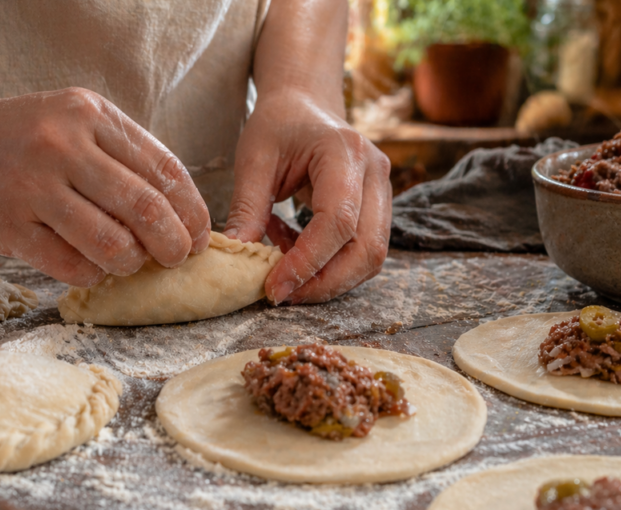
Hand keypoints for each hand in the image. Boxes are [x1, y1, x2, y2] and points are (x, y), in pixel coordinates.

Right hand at [0, 88, 210, 285]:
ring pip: (111, 243)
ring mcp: (30, 185)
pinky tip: (93, 268)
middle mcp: (61, 144)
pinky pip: (71, 266)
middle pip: (145, 208)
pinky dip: (94, 274)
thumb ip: (127, 159)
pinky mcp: (5, 225)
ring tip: (130, 263)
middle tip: (176, 259)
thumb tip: (186, 218)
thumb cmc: (28, 140)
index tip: (200, 237)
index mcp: (90, 114)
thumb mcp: (79, 125)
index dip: (193, 212)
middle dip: (173, 244)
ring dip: (132, 263)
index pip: (164, 170)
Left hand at [224, 89, 391, 303]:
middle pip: (367, 248)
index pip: (338, 221)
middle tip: (282, 295)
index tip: (275, 286)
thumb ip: (247, 208)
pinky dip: (332, 265)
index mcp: (344, 152)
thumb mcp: (254, 159)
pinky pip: (365, 251)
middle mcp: (376, 172)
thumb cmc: (278, 125)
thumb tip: (235, 258)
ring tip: (286, 275)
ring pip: (372, 256)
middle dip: (325, 283)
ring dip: (330, 280)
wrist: (305, 103)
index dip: (308, 262)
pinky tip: (296, 252)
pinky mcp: (380, 208)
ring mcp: (384, 191)